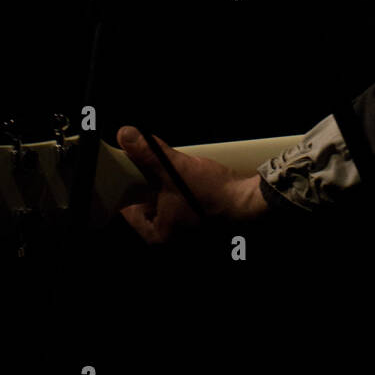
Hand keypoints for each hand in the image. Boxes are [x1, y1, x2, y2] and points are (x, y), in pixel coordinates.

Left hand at [115, 126, 267, 244]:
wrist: (247, 199)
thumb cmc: (212, 194)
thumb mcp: (175, 170)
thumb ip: (148, 153)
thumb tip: (127, 136)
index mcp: (159, 235)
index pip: (129, 213)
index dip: (127, 190)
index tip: (126, 173)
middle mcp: (171, 237)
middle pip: (146, 207)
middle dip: (147, 186)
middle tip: (146, 168)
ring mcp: (186, 230)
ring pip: (164, 204)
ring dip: (163, 187)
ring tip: (167, 171)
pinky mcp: (199, 220)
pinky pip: (179, 204)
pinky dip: (177, 190)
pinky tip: (183, 176)